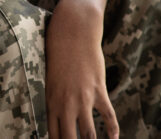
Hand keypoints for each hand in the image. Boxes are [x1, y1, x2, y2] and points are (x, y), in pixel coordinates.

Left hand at [45, 0, 118, 138]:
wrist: (73, 32)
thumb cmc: (57, 52)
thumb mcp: (48, 77)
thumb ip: (52, 97)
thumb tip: (54, 113)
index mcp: (50, 100)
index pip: (53, 133)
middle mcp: (65, 103)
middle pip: (69, 138)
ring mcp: (83, 98)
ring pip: (88, 133)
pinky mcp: (98, 91)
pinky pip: (108, 116)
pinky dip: (112, 130)